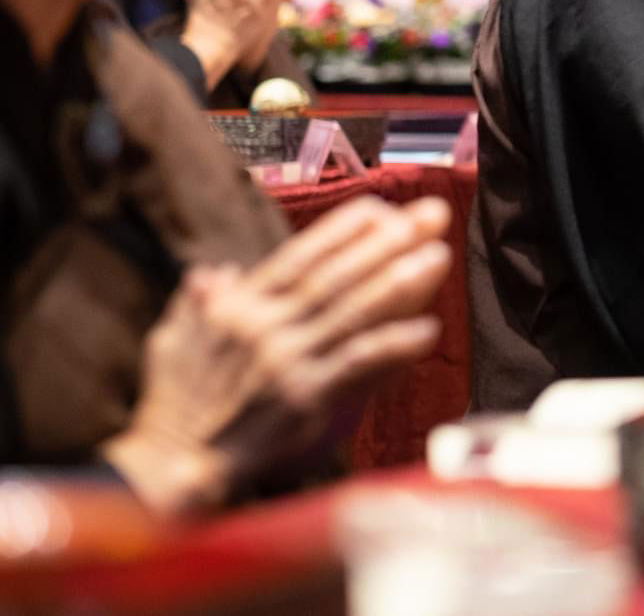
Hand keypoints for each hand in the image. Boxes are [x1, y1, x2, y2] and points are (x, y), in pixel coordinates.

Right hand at [101, 196, 449, 517]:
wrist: (172, 468)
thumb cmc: (175, 407)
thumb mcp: (174, 343)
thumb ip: (199, 304)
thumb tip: (215, 271)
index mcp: (239, 309)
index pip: (301, 256)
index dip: (345, 229)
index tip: (383, 207)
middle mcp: (266, 328)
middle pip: (339, 274)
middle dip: (390, 241)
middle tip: (433, 215)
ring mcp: (288, 362)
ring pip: (355, 311)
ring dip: (401, 281)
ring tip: (439, 255)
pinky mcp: (307, 400)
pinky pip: (360, 364)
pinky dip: (395, 344)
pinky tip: (428, 329)